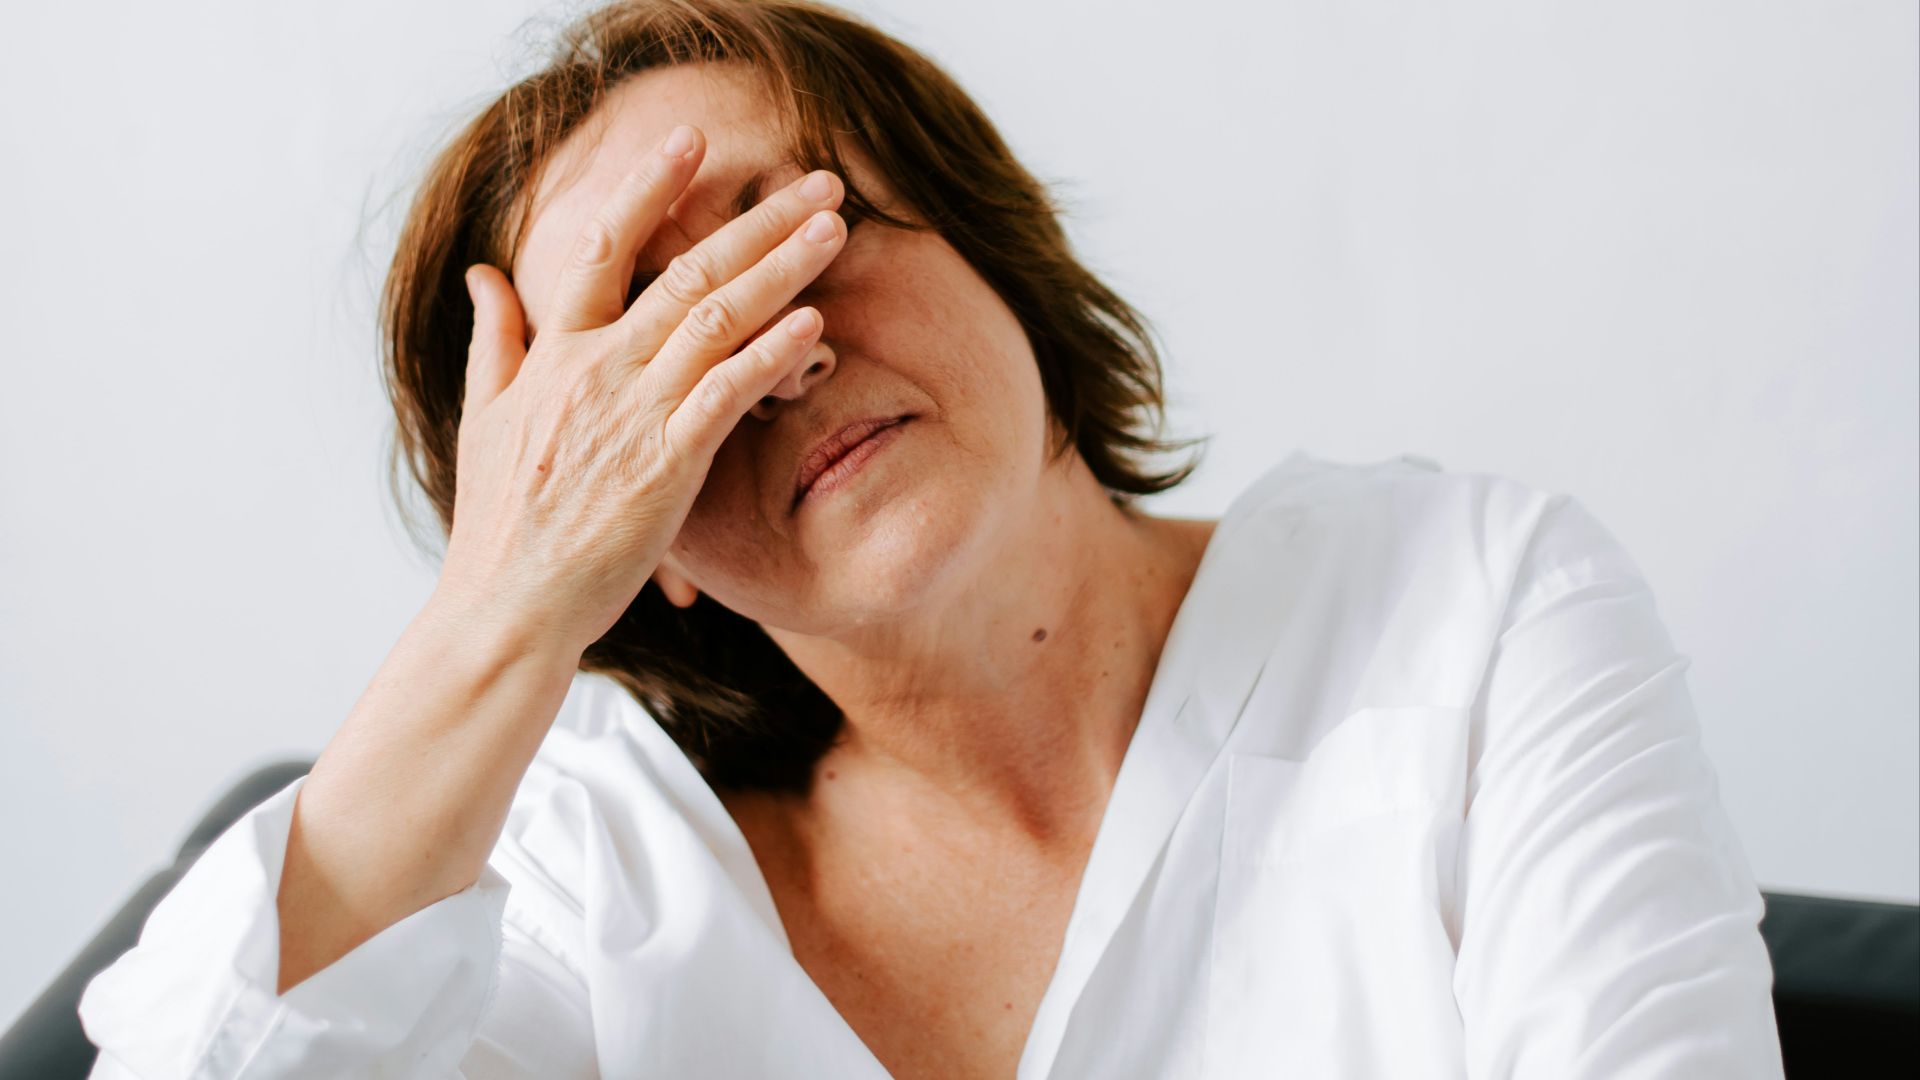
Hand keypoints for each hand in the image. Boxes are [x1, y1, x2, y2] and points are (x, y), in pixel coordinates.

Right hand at [432, 123, 845, 656]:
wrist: (507, 607)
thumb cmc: (499, 521)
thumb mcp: (483, 416)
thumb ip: (494, 338)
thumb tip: (483, 272)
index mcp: (555, 352)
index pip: (602, 246)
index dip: (649, 188)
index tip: (693, 139)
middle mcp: (597, 370)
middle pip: (686, 270)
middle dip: (757, 219)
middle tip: (819, 179)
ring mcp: (632, 415)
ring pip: (716, 319)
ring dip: (781, 267)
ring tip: (834, 227)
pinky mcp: (665, 467)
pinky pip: (724, 395)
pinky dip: (768, 353)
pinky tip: (811, 319)